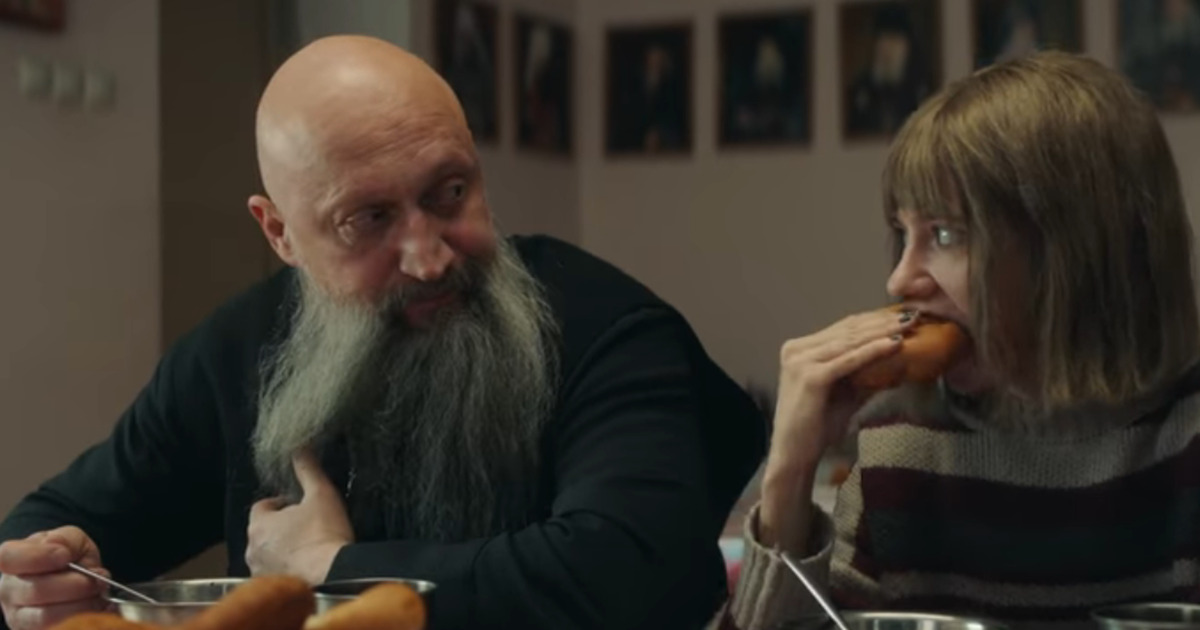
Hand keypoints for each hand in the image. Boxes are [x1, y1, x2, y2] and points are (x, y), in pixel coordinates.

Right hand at [0, 527, 109, 629]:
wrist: (78, 582)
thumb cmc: (69, 558)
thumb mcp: (71, 540)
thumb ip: (66, 540)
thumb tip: (59, 549)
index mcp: (13, 561)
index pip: (7, 558)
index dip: (37, 557)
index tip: (64, 556)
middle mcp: (10, 591)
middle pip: (35, 591)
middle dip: (74, 585)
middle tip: (95, 580)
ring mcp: (20, 617)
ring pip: (46, 618)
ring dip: (81, 605)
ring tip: (97, 595)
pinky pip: (59, 629)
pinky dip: (83, 619)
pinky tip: (98, 608)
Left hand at [246, 452, 353, 584]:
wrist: (331, 578)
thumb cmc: (324, 534)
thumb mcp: (321, 494)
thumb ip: (308, 470)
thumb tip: (300, 448)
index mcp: (259, 523)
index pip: (262, 506)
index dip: (281, 504)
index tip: (300, 506)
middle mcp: (252, 549)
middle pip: (264, 532)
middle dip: (281, 529)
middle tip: (307, 527)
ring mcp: (260, 572)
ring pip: (268, 555)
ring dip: (283, 552)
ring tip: (309, 550)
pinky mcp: (272, 590)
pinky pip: (276, 575)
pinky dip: (288, 570)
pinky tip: (307, 568)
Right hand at [760, 308, 913, 551]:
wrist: (795, 455)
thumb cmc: (817, 426)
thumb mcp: (845, 392)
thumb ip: (865, 373)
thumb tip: (898, 359)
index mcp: (800, 349)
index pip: (844, 328)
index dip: (874, 320)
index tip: (902, 315)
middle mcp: (796, 350)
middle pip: (848, 330)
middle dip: (882, 321)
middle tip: (913, 314)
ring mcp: (800, 361)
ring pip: (850, 341)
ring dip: (883, 332)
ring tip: (909, 324)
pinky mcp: (810, 377)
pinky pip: (849, 360)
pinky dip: (873, 351)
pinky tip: (895, 344)